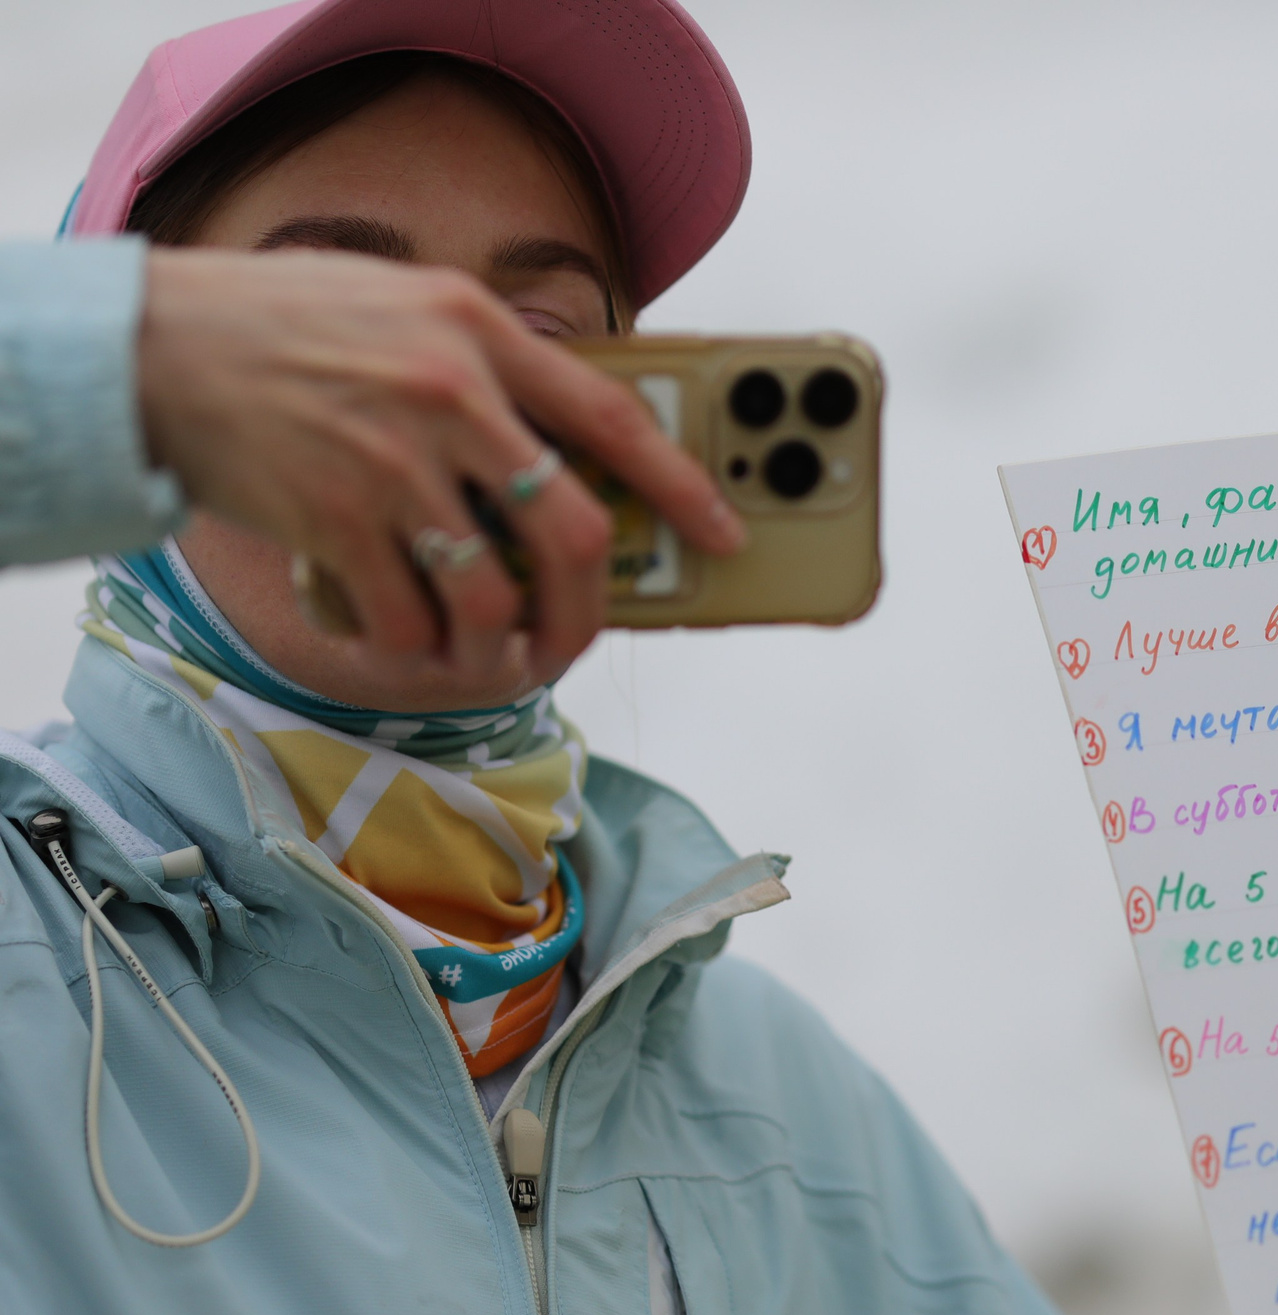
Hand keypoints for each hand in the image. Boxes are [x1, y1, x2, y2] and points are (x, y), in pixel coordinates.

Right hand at [134, 246, 745, 677]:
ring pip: (491, 598)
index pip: (612, 420)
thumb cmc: (286, 324)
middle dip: (588, 609)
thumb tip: (564, 449)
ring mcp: (394, 460)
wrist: (155, 346)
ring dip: (492, 647)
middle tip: (573, 639)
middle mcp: (450, 393)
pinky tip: (396, 634)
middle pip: (572, 533)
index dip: (681, 488)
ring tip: (473, 650)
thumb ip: (486, 364)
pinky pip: (408, 620)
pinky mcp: (337, 517)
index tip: (724, 534)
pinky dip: (410, 647)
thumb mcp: (406, 304)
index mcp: (478, 331)